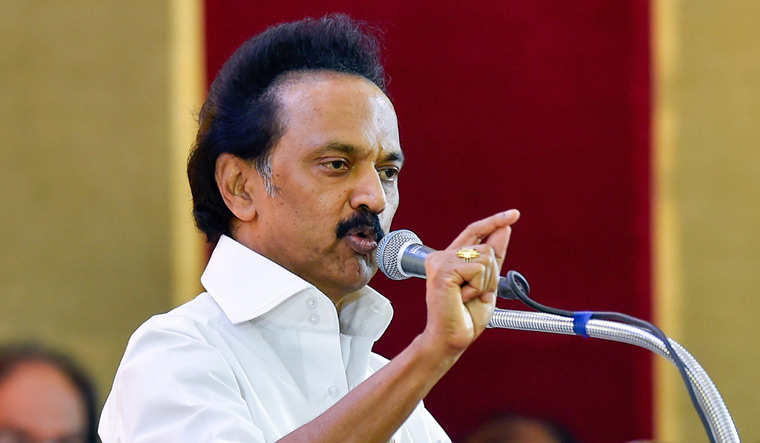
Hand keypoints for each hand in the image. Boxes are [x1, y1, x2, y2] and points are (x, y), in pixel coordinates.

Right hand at [421, 210, 519, 356]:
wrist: (451, 338)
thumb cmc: (465, 317)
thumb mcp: (487, 283)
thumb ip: (494, 257)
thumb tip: (504, 230)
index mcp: (452, 258)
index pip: (476, 231)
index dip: (495, 221)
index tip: (514, 214)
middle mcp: (443, 256)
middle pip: (487, 248)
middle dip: (491, 274)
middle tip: (474, 294)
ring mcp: (440, 261)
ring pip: (485, 257)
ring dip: (484, 282)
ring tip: (467, 296)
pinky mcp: (442, 269)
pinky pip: (478, 269)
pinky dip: (477, 286)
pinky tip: (461, 297)